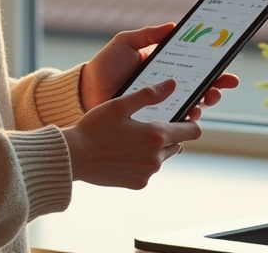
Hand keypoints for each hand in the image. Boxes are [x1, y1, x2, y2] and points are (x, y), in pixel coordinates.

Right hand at [61, 79, 201, 189]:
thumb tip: (173, 84)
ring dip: (154, 148)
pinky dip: (141, 161)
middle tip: (146, 124)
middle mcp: (157, 157)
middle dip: (168, 134)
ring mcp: (148, 173)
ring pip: (163, 157)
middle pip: (178, 144)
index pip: (193, 131)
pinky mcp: (138, 183)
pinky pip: (148, 169)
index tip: (181, 117)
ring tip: (130, 139)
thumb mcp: (120, 104)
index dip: (190, 123)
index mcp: (156, 135)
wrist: (74, 157)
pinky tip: (123, 153)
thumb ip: (149, 94)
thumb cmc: (95, 127)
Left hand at [80, 24, 241, 111]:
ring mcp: (161, 105)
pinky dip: (186, 119)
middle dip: (215, 87)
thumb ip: (147, 35)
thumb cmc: (105, 66)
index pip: (195, 66)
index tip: (226, 68)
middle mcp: (166, 87)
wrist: (85, 92)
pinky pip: (174, 122)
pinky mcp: (152, 120)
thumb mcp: (125, 43)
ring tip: (207, 98)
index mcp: (164, 66)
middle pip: (199, 87)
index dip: (213, 68)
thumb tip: (173, 25)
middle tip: (220, 87)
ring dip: (204, 102)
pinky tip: (190, 114)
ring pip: (192, 105)